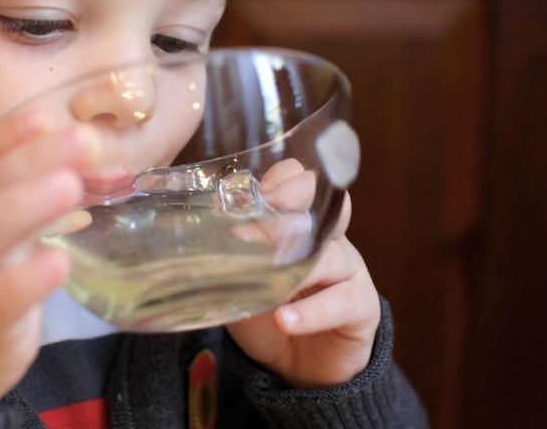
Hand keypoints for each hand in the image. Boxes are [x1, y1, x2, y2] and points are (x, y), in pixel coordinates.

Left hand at [225, 182, 379, 389]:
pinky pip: (342, 303)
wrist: (301, 366)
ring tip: (262, 272)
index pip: (303, 184)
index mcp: (302, 226)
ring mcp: (349, 272)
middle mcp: (330, 241)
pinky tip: (284, 319)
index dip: (283, 180)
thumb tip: (185, 242)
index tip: (248, 191)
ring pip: (331, 256)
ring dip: (295, 263)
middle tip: (254, 220)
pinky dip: (312, 312)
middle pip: (326, 207)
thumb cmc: (271, 312)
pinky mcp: (361, 308)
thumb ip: (225, 259)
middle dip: (294, 203)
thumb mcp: (242, 281)